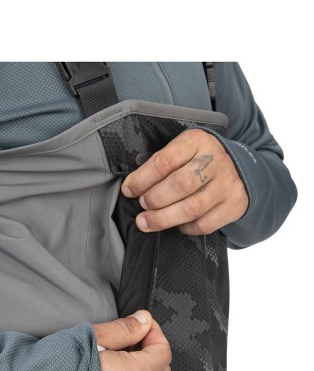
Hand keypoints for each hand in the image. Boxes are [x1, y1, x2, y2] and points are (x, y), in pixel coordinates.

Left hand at [120, 128, 248, 234]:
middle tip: (142, 205)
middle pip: (180, 185)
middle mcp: (215, 161)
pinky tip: (177, 224)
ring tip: (147, 221)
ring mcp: (227, 184)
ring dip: (163, 219)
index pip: (164, 161)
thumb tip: (132, 187)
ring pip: (192, 208)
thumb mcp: (182, 149)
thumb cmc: (199, 160)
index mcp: (196, 142)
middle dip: (154, 199)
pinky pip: (205, 224)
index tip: (129, 190)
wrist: (240, 167)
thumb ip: (161, 163)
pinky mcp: (234, 205)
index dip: (142, 179)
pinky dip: (186, 228)